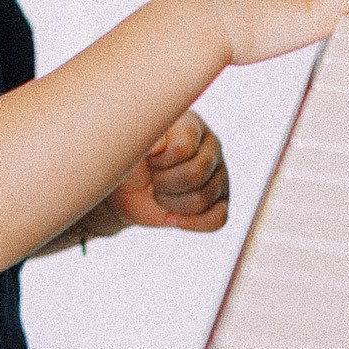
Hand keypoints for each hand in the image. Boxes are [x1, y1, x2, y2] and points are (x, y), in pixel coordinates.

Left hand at [106, 109, 229, 233]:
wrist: (128, 188)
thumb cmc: (132, 159)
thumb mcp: (132, 144)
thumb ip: (146, 139)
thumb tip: (158, 147)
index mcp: (191, 126)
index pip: (183, 148)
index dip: (161, 161)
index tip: (149, 158)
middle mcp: (211, 147)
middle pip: (195, 175)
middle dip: (164, 184)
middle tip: (153, 179)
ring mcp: (219, 175)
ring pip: (202, 199)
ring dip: (171, 203)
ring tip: (160, 194)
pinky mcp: (220, 202)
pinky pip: (218, 218)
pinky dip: (192, 223)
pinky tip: (172, 218)